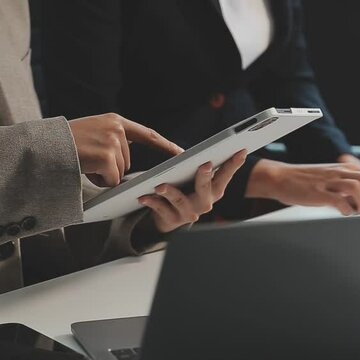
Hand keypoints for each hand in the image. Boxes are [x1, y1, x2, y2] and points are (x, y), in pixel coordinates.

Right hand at [69, 113, 183, 186]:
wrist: (41, 147)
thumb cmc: (64, 144)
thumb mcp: (93, 132)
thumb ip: (113, 139)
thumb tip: (127, 160)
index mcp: (115, 121)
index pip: (147, 134)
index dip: (165, 145)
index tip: (181, 152)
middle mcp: (116, 128)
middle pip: (127, 161)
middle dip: (110, 167)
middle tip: (88, 159)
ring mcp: (112, 142)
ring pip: (119, 172)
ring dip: (102, 174)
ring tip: (84, 162)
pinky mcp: (106, 157)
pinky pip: (111, 180)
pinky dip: (98, 180)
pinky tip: (84, 169)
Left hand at [138, 150, 246, 232]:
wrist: (168, 218)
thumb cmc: (185, 191)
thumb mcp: (197, 181)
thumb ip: (205, 169)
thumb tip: (209, 151)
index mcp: (215, 190)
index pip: (227, 174)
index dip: (234, 163)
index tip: (240, 150)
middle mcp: (205, 202)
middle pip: (207, 188)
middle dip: (206, 176)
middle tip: (205, 165)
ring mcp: (190, 213)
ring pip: (181, 200)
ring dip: (170, 192)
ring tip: (160, 185)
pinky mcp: (173, 220)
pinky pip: (162, 210)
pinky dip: (153, 202)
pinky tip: (144, 197)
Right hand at [245, 159, 359, 215]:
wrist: (282, 178)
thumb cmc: (312, 187)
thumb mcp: (339, 190)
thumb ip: (359, 198)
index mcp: (358, 176)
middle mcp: (351, 175)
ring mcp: (337, 181)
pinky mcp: (321, 190)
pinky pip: (339, 197)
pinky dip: (349, 205)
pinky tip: (354, 214)